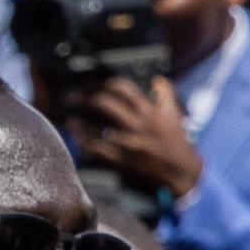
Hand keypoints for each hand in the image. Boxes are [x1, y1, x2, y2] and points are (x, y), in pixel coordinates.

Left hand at [66, 72, 201, 200]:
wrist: (180, 170)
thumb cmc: (176, 141)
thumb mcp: (173, 115)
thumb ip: (166, 95)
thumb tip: (157, 79)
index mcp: (151, 112)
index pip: (128, 91)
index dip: (110, 85)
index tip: (98, 84)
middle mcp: (139, 125)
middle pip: (109, 106)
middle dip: (90, 99)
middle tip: (75, 97)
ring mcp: (129, 143)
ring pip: (99, 129)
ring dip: (81, 122)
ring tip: (69, 117)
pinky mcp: (123, 159)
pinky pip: (99, 150)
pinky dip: (85, 143)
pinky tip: (76, 138)